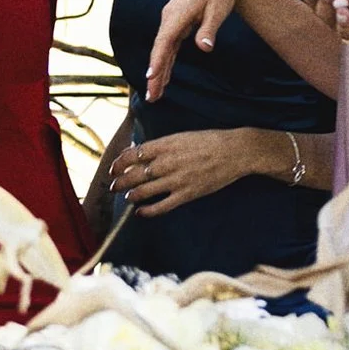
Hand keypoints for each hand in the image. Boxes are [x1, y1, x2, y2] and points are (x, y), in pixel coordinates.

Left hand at [106, 129, 279, 215]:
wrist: (235, 152)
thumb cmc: (209, 141)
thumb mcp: (181, 137)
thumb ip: (160, 146)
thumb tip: (139, 151)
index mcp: (165, 145)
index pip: (133, 154)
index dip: (119, 163)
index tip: (113, 168)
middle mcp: (167, 162)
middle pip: (134, 174)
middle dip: (120, 182)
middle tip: (113, 186)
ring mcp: (177, 179)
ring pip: (144, 191)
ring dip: (131, 195)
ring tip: (127, 197)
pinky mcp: (187, 194)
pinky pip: (162, 206)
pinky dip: (148, 211)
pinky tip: (140, 212)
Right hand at [146, 0, 248, 99]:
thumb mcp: (218, 9)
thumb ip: (208, 29)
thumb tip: (204, 48)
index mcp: (177, 14)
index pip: (164, 41)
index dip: (157, 60)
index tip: (151, 77)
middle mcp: (169, 18)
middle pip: (159, 50)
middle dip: (154, 74)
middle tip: (151, 97)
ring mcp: (171, 21)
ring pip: (162, 50)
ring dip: (158, 72)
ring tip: (154, 95)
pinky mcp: (177, 24)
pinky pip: (169, 47)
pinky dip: (165, 62)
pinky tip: (162, 78)